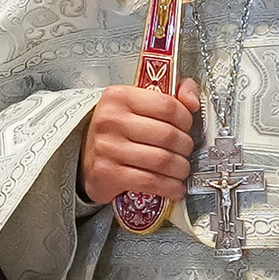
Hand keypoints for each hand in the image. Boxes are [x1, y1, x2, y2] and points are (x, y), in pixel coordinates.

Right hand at [80, 76, 202, 207]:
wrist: (85, 154)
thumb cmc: (118, 128)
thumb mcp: (140, 101)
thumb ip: (173, 91)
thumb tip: (193, 102)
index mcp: (120, 97)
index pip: (167, 106)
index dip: (186, 119)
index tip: (187, 127)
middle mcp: (110, 120)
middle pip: (167, 135)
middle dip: (185, 147)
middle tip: (186, 151)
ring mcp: (107, 148)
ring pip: (161, 161)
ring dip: (180, 169)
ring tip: (182, 170)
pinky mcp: (107, 174)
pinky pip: (149, 182)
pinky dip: (169, 188)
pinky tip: (174, 188)